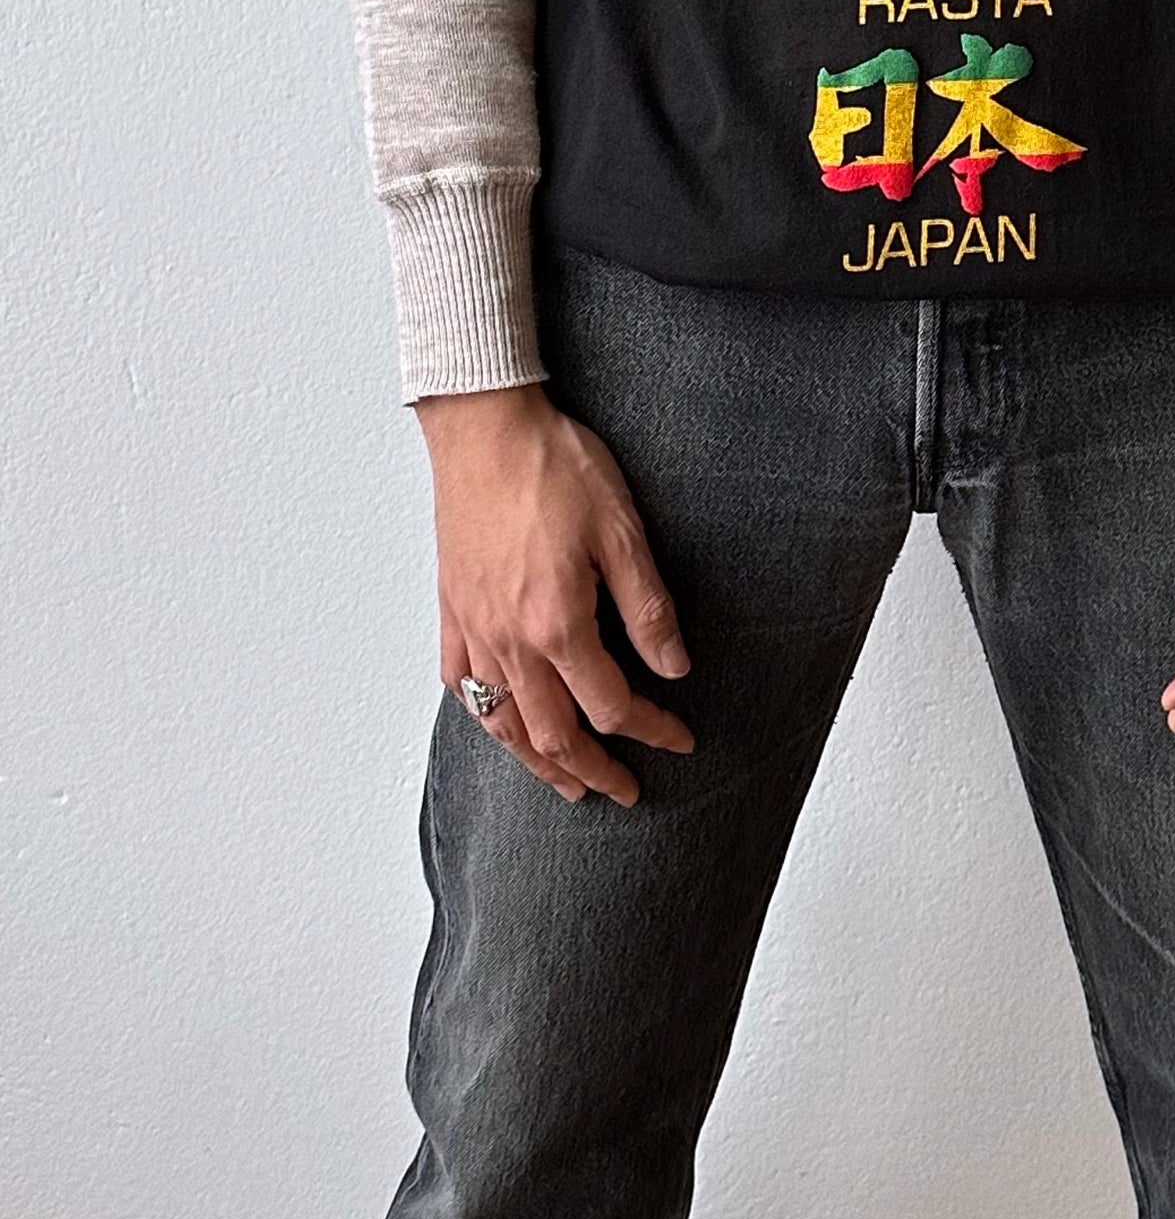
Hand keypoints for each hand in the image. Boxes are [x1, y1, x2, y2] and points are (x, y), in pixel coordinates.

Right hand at [417, 383, 693, 803]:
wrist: (484, 427)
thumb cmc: (554, 467)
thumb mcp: (622, 531)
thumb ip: (648, 608)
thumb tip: (674, 668)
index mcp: (558, 624)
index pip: (612, 704)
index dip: (652, 730)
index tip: (679, 740)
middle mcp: (509, 640)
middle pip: (554, 732)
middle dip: (594, 769)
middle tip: (625, 791)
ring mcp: (473, 628)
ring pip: (503, 723)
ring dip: (537, 761)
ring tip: (566, 783)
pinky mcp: (451, 608)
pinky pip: (461, 685)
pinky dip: (485, 717)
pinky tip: (500, 723)